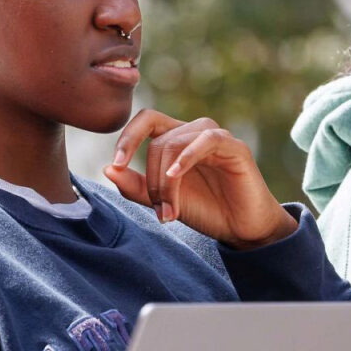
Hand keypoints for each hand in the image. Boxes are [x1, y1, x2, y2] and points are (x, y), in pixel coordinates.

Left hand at [105, 109, 296, 247]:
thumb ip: (136, 186)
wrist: (242, 229)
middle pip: (158, 142)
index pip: (146, 121)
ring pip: (176, 143)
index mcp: (176, 139)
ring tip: (170, 211)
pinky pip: (206, 140)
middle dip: (153, 181)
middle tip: (161, 212)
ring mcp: (215, 138)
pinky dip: (186, 157)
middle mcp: (194, 132)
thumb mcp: (162, 201)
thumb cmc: (205, 210)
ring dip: (166, 181)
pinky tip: (176, 176)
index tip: (117, 165)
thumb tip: (108, 169)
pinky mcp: (235, 147)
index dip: (127, 137)